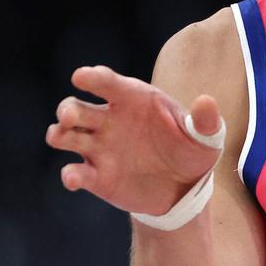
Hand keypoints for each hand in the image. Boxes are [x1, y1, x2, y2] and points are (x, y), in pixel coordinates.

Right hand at [45, 65, 223, 215]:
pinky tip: (74, 178)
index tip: (80, 76)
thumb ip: (205, 121)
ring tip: (62, 136)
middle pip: (76, 107)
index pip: (108, 83)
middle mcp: (110, 120)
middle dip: (68, 109)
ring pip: (66, 135)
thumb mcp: (207, 137)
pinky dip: (71, 175)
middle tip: (70, 117)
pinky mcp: (97, 176)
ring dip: (59, 134)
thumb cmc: (192, 152)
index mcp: (134, 100)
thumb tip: (206, 102)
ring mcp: (100, 148)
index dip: (94, 77)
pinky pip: (76, 173)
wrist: (185, 190)